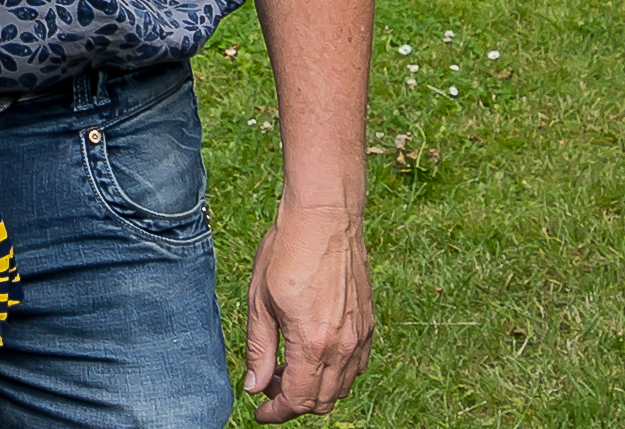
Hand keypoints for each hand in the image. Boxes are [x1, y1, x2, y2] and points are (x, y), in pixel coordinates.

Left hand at [235, 195, 371, 419]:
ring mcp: (361, 335)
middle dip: (293, 403)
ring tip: (288, 369)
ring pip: (342, 387)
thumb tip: (255, 387)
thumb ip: (259, 350)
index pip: (298, 400)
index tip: (261, 412)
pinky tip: (315, 355)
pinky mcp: (369, 323)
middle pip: (322, 401)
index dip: (276, 413)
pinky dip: (336, 373)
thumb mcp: (259, 302)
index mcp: (313, 344)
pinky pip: (357, 366)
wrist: (324, 216)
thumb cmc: (288, 251)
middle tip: (269, 386)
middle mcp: (344, 346)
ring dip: (315, 389)